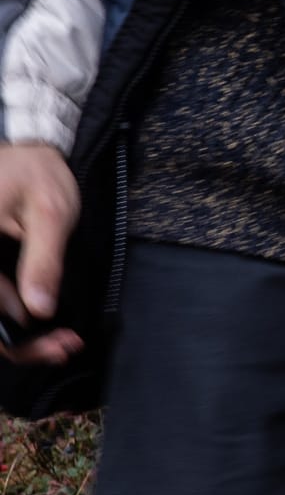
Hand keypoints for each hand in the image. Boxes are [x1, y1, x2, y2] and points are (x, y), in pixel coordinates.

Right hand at [0, 143, 81, 365]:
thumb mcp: (50, 214)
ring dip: (16, 331)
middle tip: (63, 347)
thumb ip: (43, 261)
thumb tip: (39, 309)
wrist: (28, 148)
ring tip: (59, 337)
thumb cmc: (37, 172)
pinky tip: (40, 316)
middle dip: (17, 341)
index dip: (17, 339)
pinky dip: (11, 311)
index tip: (58, 345)